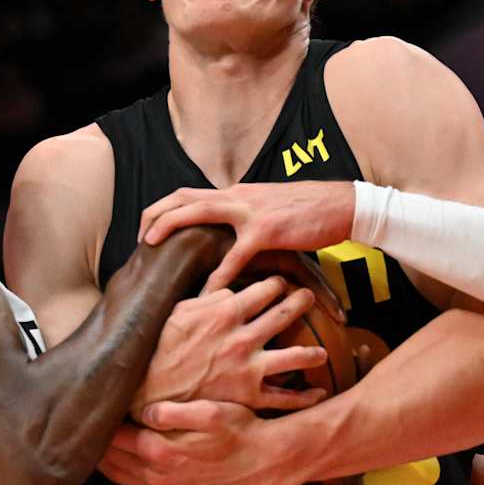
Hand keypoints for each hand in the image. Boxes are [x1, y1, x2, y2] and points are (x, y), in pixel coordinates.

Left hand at [96, 400, 291, 484]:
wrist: (265, 462)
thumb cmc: (240, 430)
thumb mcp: (209, 411)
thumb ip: (171, 411)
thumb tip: (141, 411)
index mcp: (159, 449)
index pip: (115, 435)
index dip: (102, 420)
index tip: (91, 407)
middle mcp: (155, 474)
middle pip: (112, 457)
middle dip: (96, 442)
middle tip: (84, 426)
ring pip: (120, 478)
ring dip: (102, 466)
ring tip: (87, 451)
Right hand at [137, 276, 329, 414]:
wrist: (146, 391)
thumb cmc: (158, 348)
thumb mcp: (179, 312)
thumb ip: (209, 299)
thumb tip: (231, 290)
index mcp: (226, 313)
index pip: (264, 289)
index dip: (276, 283)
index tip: (280, 282)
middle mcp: (243, 338)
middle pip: (284, 314)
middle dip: (301, 302)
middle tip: (309, 297)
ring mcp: (249, 369)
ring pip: (295, 355)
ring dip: (312, 352)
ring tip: (322, 351)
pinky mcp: (248, 397)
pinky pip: (284, 398)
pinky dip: (304, 396)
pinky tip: (318, 393)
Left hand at [139, 182, 358, 291]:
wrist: (343, 205)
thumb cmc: (310, 210)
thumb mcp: (270, 206)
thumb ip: (246, 215)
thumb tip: (229, 232)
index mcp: (238, 192)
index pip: (190, 193)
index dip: (164, 209)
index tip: (149, 229)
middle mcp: (238, 195)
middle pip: (184, 196)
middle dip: (156, 213)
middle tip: (140, 238)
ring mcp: (251, 211)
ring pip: (199, 211)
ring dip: (171, 225)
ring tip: (152, 246)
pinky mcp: (267, 230)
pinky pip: (235, 254)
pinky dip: (219, 273)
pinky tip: (208, 292)